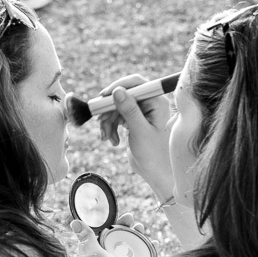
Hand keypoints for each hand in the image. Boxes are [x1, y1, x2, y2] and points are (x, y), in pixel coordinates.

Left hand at [70, 214, 156, 256]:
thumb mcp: (93, 255)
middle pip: (122, 239)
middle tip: (133, 220)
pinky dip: (151, 249)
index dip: (115, 224)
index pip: (108, 235)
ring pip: (135, 246)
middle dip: (128, 227)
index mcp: (101, 256)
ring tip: (142, 228)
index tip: (123, 217)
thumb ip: (86, 238)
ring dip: (139, 235)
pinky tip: (154, 243)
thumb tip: (74, 221)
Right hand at [97, 75, 174, 196]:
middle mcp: (149, 103)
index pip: (135, 83)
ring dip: (107, 122)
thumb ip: (129, 110)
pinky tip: (113, 141)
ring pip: (115, 107)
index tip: (103, 97)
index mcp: (157, 101)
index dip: (117, 87)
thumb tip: (117, 91)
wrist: (155, 172)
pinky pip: (115, 117)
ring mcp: (140, 112)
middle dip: (109, 110)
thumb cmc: (153, 154)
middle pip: (121, 95)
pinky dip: (110, 127)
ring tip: (107, 138)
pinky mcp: (132, 120)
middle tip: (100, 122)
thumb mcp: (140, 131)